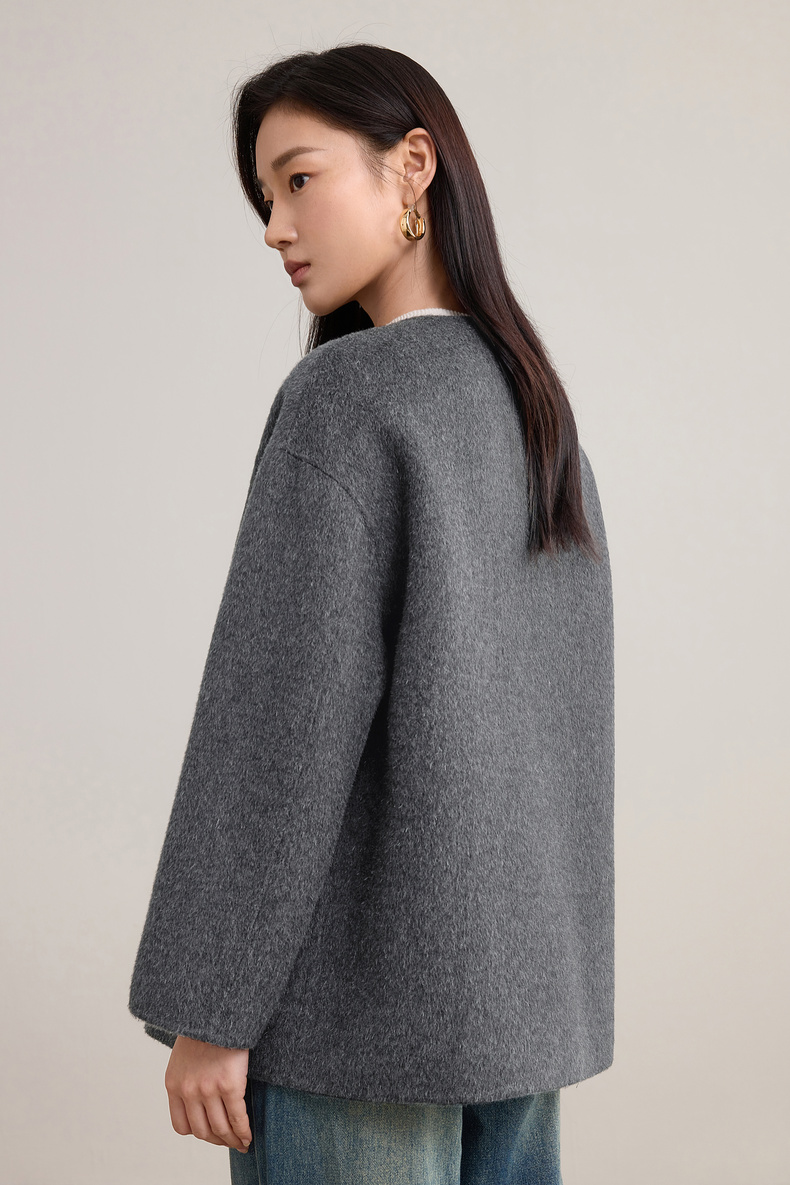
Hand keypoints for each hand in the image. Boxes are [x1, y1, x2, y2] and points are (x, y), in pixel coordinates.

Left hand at [164, 1035, 252, 1152]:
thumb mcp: (185, 1055)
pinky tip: (249, 1135)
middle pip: (203, 1131)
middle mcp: (188, 1091)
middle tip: (231, 1143)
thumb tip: (201, 1099)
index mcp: (173, 1084)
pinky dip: (244, 1130)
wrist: (218, 1007)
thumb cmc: (205, 1027)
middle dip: (218, 1141)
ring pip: (220, 1128)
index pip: (182, 1126)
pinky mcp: (229, 1084)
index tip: (212, 1133)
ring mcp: (208, 1089)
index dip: (199, 1133)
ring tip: (243, 1143)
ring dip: (233, 1140)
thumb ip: (188, 1077)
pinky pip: (237, 1117)